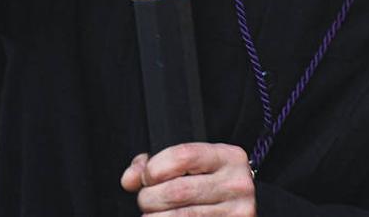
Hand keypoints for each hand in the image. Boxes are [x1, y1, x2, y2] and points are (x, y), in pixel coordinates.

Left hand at [121, 142, 255, 215]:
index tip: (147, 177)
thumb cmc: (210, 184)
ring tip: (151, 215)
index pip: (183, 156)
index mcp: (228, 157)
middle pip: (177, 191)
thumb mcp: (192, 165)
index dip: (154, 168)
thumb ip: (157, 165)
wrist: (239, 207)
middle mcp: (235, 184)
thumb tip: (129, 179)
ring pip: (180, 216)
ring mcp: (236, 212)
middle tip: (147, 201)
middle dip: (150, 198)